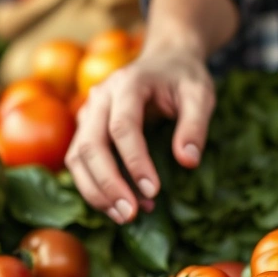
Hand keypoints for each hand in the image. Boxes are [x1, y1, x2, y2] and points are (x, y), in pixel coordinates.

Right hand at [65, 46, 214, 223]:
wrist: (164, 60)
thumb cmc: (183, 78)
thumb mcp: (200, 95)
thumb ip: (195, 126)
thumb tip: (187, 162)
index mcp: (128, 84)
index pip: (122, 127)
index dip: (135, 162)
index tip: (153, 191)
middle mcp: (100, 97)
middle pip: (91, 145)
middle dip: (109, 185)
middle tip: (131, 215)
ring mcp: (88, 113)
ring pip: (77, 157)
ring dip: (97, 191)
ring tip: (125, 216)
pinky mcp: (85, 129)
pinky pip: (80, 162)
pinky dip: (95, 187)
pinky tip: (119, 205)